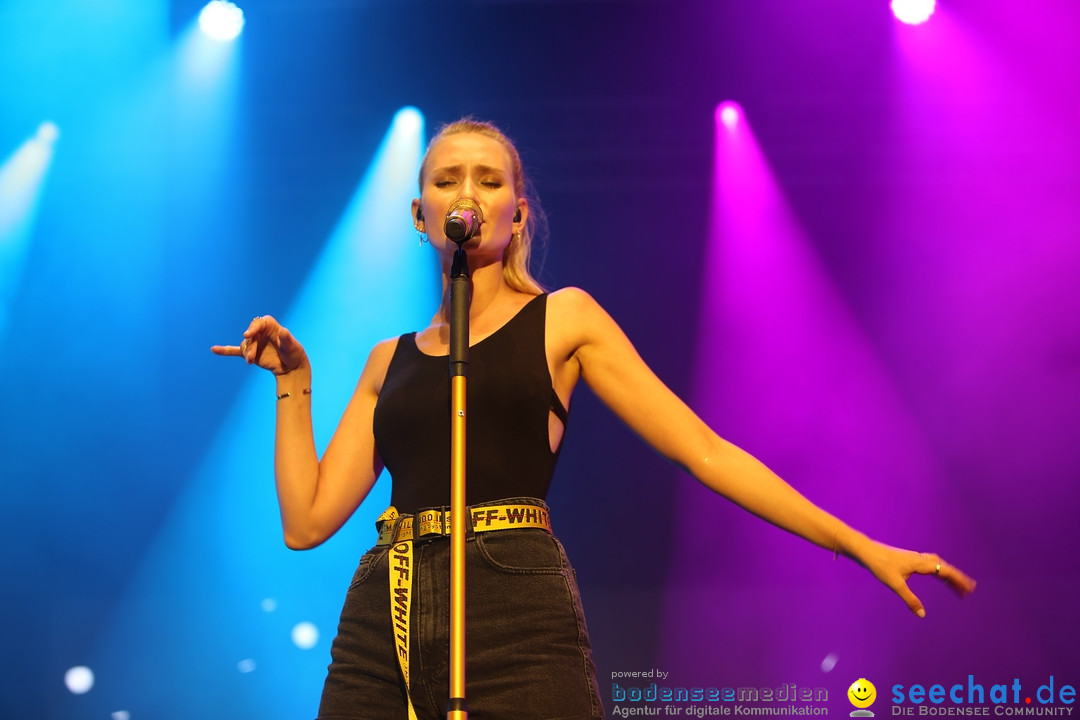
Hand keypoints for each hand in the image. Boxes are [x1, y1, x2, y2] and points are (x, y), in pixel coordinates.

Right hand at [211, 315, 307, 375]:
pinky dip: (225, 350)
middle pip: (250, 337)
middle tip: (251, 358)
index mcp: (271, 326)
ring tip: (251, 362)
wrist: (291, 368)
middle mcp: (261, 333)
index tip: (247, 335)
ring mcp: (255, 343)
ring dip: (246, 353)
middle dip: (250, 346)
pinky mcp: (251, 353)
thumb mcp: (293, 347)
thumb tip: (283, 331)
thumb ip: (287, 339)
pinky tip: (214, 349)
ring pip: (245, 346)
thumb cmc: (294, 354)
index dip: (253, 328)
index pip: (259, 323)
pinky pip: (236, 351)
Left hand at [860, 541, 975, 617]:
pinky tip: (938, 575)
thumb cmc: (880, 566)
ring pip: (938, 565)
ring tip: (957, 587)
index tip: (969, 588)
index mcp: (920, 563)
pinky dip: (938, 571)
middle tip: (969, 591)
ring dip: (948, 575)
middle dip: (957, 579)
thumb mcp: (895, 584)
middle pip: (944, 568)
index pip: (945, 571)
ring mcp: (915, 558)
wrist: (867, 551)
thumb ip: (910, 599)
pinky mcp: (910, 559)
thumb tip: (922, 614)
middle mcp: (920, 558)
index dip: (958, 580)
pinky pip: (930, 564)